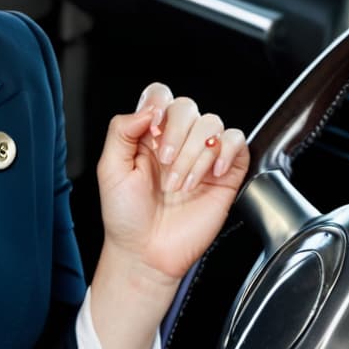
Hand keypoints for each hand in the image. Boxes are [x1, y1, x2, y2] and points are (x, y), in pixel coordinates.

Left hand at [97, 82, 249, 286]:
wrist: (146, 253)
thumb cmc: (125, 216)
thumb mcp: (110, 169)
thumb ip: (121, 131)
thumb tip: (147, 109)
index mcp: (148, 135)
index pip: (160, 96)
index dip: (159, 106)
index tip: (151, 131)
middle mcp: (176, 141)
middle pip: (188, 106)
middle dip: (176, 135)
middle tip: (164, 164)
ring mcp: (202, 156)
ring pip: (212, 124)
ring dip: (194, 154)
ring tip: (180, 184)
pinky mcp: (225, 174)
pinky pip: (238, 143)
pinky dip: (226, 152)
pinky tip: (211, 173)